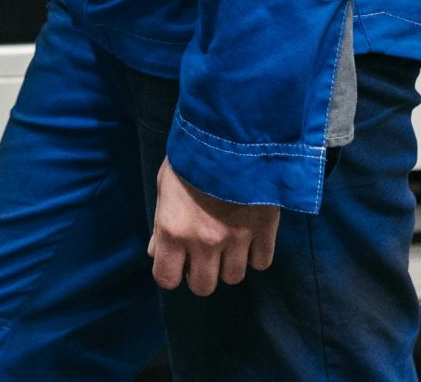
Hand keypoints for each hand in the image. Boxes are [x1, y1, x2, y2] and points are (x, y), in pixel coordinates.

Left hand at [148, 158, 279, 295]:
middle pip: (203, 286)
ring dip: (229, 264)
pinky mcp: (264, 230)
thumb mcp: (165, 187)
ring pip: (233, 277)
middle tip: (204, 255)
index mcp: (173, 230)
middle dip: (202, 273)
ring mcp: (236, 238)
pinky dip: (256, 254)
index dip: (171, 273)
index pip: (167, 279)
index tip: (177, 263)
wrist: (231, 133)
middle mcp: (203, 242)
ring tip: (228, 241)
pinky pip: (261, 262)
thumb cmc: (191, 158)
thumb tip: (156, 253)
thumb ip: (161, 224)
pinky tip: (249, 237)